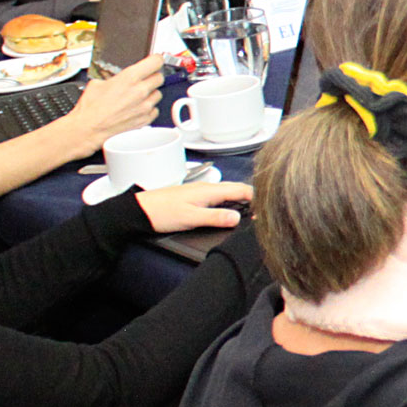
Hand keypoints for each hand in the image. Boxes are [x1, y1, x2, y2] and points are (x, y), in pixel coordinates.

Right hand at [61, 54, 164, 155]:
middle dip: (152, 77)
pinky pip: (154, 110)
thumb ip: (115, 77)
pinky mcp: (145, 120)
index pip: (156, 61)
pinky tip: (136, 109)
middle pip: (160, 77)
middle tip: (143, 80)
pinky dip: (148, 109)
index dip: (155, 60)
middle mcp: (140, 91)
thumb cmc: (90, 108)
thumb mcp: (98, 83)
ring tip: (136, 97)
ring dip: (150, 94)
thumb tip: (119, 77)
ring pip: (158, 94)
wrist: (87, 129)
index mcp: (130, 78)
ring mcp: (145, 106)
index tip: (154, 61)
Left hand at [134, 180, 252, 232]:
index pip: (241, 189)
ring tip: (250, 212)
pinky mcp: (194, 197)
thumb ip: (215, 217)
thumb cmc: (162, 213)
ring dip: (240, 200)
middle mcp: (207, 188)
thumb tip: (238, 219)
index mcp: (210, 190)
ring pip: (228, 193)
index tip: (266, 210)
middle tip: (263, 212)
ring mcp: (200, 192)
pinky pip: (218, 197)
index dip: (257, 199)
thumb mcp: (191, 218)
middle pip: (236, 189)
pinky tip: (228, 211)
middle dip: (252, 198)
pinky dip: (229, 202)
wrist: (139, 211)